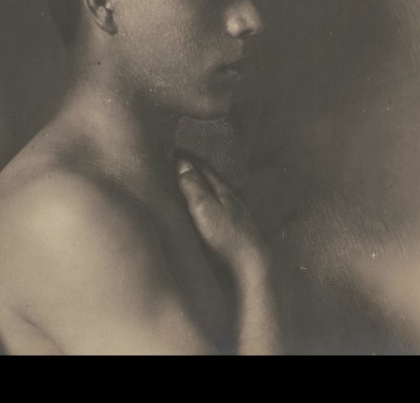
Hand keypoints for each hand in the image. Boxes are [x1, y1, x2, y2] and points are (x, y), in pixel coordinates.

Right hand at [175, 151, 267, 275]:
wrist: (251, 269)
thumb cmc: (227, 237)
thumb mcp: (204, 208)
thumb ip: (193, 185)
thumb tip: (182, 162)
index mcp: (223, 189)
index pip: (202, 166)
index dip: (185, 157)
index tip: (167, 150)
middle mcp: (230, 199)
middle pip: (208, 178)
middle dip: (190, 170)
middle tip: (169, 166)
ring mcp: (232, 216)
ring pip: (211, 195)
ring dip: (196, 189)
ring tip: (177, 188)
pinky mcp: (231, 233)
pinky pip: (211, 212)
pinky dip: (200, 207)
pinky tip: (194, 215)